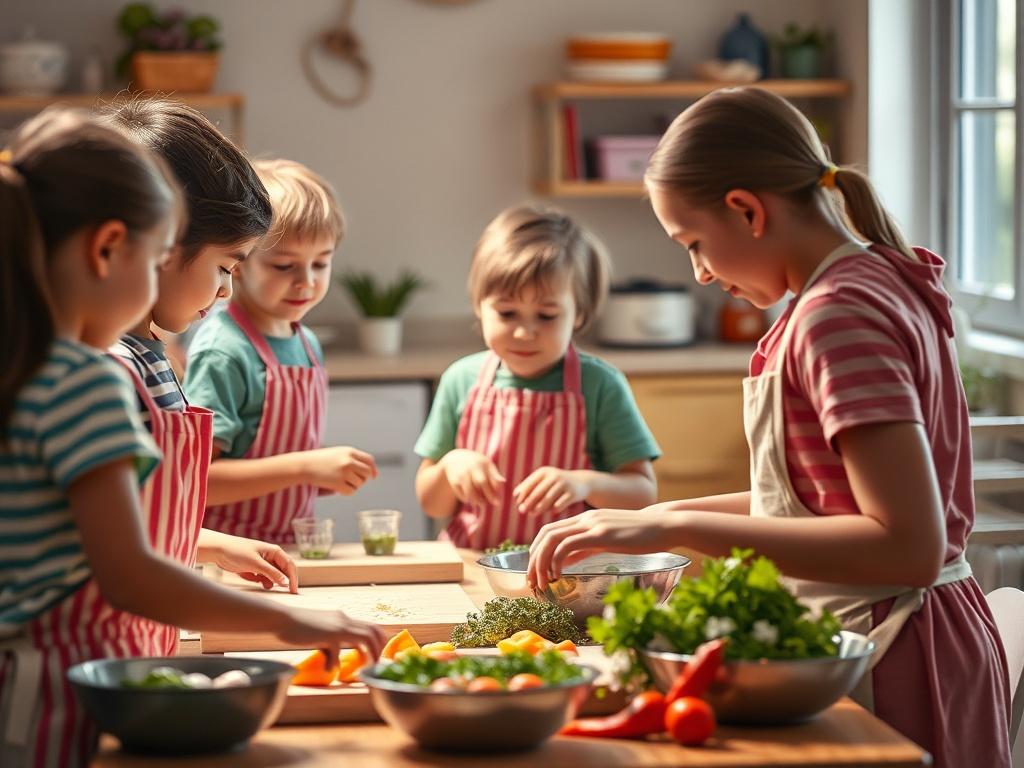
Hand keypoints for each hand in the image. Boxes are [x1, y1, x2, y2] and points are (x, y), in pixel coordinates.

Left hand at [209, 535, 298, 593]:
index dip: (293, 578)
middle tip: (286, 593)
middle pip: (283, 571)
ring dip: (272, 582)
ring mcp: (263, 563)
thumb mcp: (256, 563)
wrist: (218, 550)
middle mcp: (270, 556)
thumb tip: (285, 582)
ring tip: (266, 586)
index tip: (293, 590)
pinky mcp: (254, 569)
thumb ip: (271, 573)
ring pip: (273, 576)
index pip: (289, 565)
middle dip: (284, 581)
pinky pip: (264, 578)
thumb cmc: (237, 552)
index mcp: (274, 551)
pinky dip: (263, 582)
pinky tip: (258, 582)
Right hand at [278, 607, 385, 660]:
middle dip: (379, 648)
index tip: (378, 654)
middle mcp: (344, 619)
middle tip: (377, 663)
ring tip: (367, 667)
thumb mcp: (320, 634)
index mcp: (343, 618)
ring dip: (370, 653)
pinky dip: (334, 663)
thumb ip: (331, 646)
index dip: (378, 640)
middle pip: (373, 630)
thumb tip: (335, 665)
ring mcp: (337, 625)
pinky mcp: (328, 633)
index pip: (370, 625)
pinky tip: (328, 670)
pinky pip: (338, 651)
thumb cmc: (298, 627)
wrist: (282, 619)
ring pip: (365, 637)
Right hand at [302, 446, 377, 494]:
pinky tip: (337, 488)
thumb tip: (369, 471)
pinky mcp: (338, 483)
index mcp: (350, 451)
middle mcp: (349, 461)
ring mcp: (344, 472)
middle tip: (353, 481)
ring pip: (359, 483)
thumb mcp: (338, 453)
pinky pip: (351, 491)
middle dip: (363, 479)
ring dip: (353, 485)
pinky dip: (346, 492)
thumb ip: (352, 459)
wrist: (304, 465)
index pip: (369, 460)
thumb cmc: (320, 460)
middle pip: (367, 473)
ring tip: (340, 482)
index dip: (373, 469)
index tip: (374, 476)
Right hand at [441, 449, 504, 505]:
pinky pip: (462, 494)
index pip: (492, 478)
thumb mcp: (486, 464)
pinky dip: (466, 499)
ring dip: (477, 500)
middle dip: (489, 495)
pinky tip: (470, 500)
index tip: (498, 501)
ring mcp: (462, 474)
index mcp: (482, 463)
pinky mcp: (454, 481)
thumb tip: (503, 482)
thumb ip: (494, 474)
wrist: (453, 459)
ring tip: (480, 504)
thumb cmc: (476, 464)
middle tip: (493, 504)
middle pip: (481, 482)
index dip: (495, 490)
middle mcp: (471, 467)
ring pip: (470, 491)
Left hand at [514, 467, 589, 515]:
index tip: (517, 503)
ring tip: (532, 514)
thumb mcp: (545, 481)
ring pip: (549, 498)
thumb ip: (531, 487)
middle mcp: (554, 476)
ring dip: (539, 507)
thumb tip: (515, 496)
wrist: (581, 482)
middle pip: (538, 491)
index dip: (522, 494)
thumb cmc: (557, 484)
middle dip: (528, 502)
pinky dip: (554, 508)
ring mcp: (564, 484)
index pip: (530, 483)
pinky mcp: (572, 493)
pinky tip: (551, 512)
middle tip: (521, 511)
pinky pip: (560, 503)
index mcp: (544, 472)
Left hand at [527, 507, 675, 589]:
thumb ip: (585, 547)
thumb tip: (565, 560)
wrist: (664, 524)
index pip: (550, 531)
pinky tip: (558, 576)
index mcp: (585, 520)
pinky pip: (568, 545)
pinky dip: (556, 560)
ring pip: (552, 539)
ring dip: (541, 562)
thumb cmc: (640, 535)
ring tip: (542, 582)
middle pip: (545, 534)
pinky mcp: (601, 533)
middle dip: (533, 559)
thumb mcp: (607, 541)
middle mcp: (585, 518)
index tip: (535, 572)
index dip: (537, 551)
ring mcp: (593, 524)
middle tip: (532, 581)